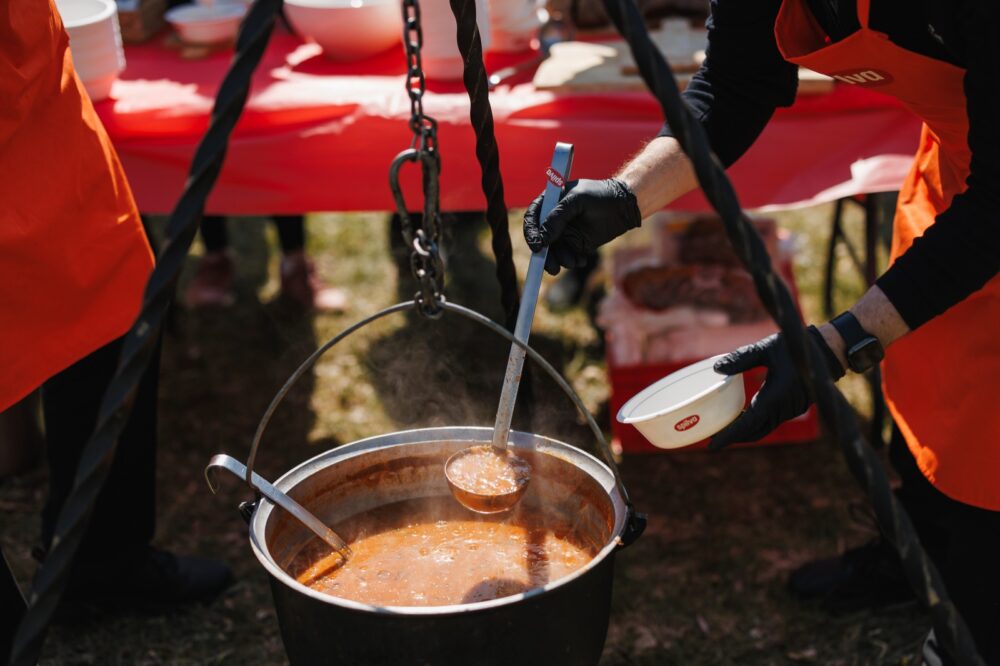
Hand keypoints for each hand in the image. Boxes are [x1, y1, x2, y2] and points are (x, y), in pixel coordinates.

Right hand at [523, 178, 641, 274]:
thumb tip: (542, 239)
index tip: (537, 247)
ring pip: (554, 252)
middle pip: (540, 240)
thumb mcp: (577, 200)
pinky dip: (572, 261)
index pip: (532, 218)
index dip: (531, 233)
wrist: (625, 206)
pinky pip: (568, 257)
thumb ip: (558, 217)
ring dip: (561, 260)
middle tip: (553, 267)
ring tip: (574, 262)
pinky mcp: (576, 244)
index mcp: (550, 202)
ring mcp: (564, 233)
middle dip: (545, 255)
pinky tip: (582, 260)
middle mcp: (553, 219)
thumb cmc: (601, 195)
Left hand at [709, 326, 844, 449]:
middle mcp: (784, 408)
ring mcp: (790, 411)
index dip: (730, 435)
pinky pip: (770, 423)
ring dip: (744, 433)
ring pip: (763, 429)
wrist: (826, 352)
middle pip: (754, 431)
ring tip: (722, 433)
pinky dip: (755, 425)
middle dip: (733, 437)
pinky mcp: (792, 409)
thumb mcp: (765, 349)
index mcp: (776, 395)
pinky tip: (742, 420)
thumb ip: (741, 358)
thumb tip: (716, 367)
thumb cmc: (794, 348)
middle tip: (711, 441)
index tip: (713, 445)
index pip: (749, 422)